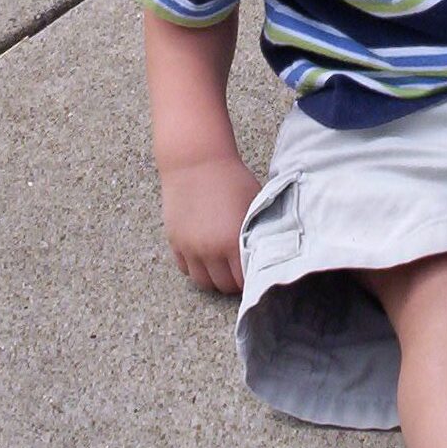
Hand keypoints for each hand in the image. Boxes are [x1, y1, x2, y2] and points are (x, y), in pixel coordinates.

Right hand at [159, 154, 260, 294]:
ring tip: (225, 268)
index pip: (244, 280)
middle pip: (223, 285)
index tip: (259, 275)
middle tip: (243, 273)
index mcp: (233, 242)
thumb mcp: (255, 205)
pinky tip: (207, 258)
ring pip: (203, 282)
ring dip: (215, 279)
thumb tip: (271, 252)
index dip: (253, 280)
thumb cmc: (232, 179)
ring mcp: (189, 247)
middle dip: (235, 282)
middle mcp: (209, 250)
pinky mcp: (175, 241)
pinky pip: (185, 269)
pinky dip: (197, 268)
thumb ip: (260, 233)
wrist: (197, 161)